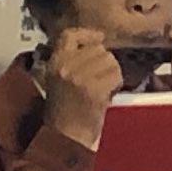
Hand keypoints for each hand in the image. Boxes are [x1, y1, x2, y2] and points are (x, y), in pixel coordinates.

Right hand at [39, 23, 124, 147]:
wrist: (65, 137)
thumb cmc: (65, 113)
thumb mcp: (59, 80)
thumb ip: (72, 62)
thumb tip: (96, 45)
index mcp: (54, 63)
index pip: (69, 35)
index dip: (87, 34)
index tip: (99, 37)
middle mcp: (65, 66)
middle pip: (98, 48)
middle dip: (105, 62)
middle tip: (101, 80)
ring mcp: (79, 77)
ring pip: (110, 60)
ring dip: (112, 73)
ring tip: (103, 88)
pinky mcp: (94, 89)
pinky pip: (115, 76)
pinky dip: (116, 84)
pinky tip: (108, 95)